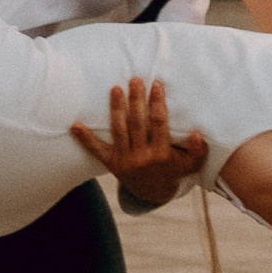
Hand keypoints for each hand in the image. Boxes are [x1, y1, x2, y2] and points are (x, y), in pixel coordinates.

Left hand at [70, 78, 207, 210]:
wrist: (152, 193)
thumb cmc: (174, 170)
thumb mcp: (191, 163)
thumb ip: (197, 149)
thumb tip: (196, 133)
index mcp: (162, 155)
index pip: (158, 123)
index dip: (157, 102)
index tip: (156, 84)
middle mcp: (142, 158)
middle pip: (137, 123)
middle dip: (136, 100)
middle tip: (135, 80)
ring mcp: (125, 161)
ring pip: (119, 130)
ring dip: (116, 109)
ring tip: (115, 89)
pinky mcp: (111, 164)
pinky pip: (96, 150)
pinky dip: (85, 139)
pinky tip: (74, 126)